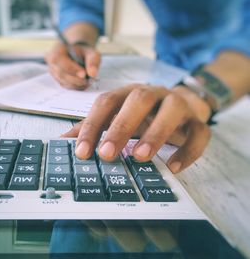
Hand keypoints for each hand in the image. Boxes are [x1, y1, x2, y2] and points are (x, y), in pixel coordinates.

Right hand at [45, 42, 100, 89]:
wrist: (79, 54)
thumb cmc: (84, 52)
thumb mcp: (91, 52)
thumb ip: (93, 61)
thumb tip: (92, 74)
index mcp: (57, 50)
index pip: (60, 61)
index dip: (72, 69)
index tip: (84, 74)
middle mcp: (51, 61)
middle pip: (61, 73)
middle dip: (76, 79)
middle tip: (88, 81)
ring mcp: (53, 71)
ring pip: (63, 81)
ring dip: (76, 84)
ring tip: (88, 82)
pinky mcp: (57, 79)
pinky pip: (65, 85)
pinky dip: (75, 86)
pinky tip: (83, 84)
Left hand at [62, 84, 211, 172]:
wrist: (183, 105)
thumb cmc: (142, 114)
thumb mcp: (116, 117)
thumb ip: (92, 128)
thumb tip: (61, 141)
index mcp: (128, 93)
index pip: (106, 102)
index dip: (92, 126)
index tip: (82, 153)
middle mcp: (152, 94)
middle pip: (138, 100)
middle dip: (121, 126)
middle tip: (107, 154)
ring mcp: (177, 105)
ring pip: (171, 111)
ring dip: (155, 133)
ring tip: (140, 157)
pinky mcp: (197, 121)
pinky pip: (199, 133)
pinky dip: (188, 150)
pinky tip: (174, 167)